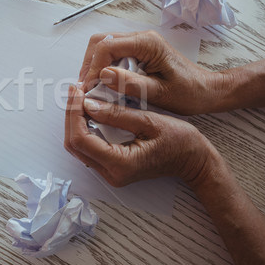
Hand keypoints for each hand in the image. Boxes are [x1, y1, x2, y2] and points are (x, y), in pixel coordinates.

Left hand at [64, 85, 219, 187]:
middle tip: (75, 90)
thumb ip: (117, 115)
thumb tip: (88, 104)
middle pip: (74, 145)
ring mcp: (110, 172)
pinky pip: (88, 148)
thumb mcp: (150, 122)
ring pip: (78, 147)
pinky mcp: (111, 166)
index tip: (77, 91)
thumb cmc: (180, 142)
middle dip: (71, 115)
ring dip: (75, 121)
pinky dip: (83, 128)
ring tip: (80, 97)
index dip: (73, 113)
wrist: (194, 161)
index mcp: (120, 164)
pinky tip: (88, 109)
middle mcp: (111, 173)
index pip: (81, 139)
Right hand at [79, 30, 227, 114]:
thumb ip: (131, 84)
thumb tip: (103, 75)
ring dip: (94, 66)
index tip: (88, 88)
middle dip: (89, 64)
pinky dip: (103, 68)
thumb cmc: (189, 93)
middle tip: (86, 87)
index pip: (107, 46)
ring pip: (104, 47)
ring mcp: (139, 44)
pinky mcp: (138, 52)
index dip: (92, 67)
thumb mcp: (160, 93)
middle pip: (101, 42)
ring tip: (92, 88)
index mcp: (147, 44)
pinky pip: (112, 54)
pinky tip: (103, 85)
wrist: (207, 90)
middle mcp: (141, 38)